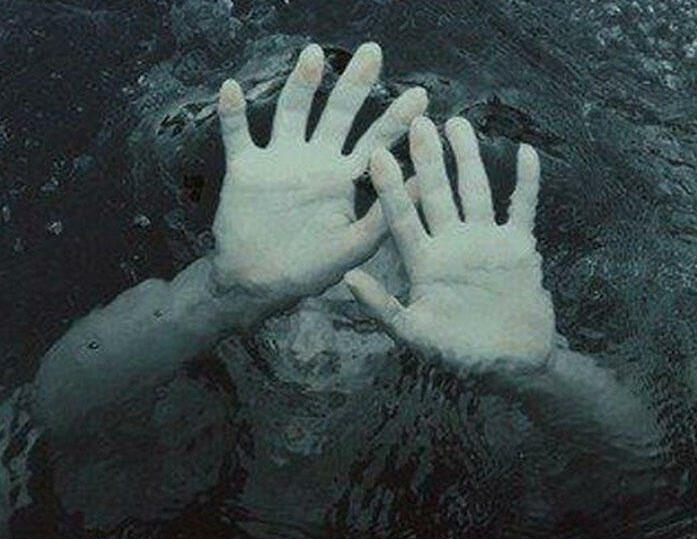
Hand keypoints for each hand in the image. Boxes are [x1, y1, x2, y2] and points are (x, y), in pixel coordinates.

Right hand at [211, 42, 427, 300]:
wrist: (258, 283)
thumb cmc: (311, 268)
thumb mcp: (356, 246)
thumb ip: (385, 215)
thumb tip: (421, 184)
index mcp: (344, 178)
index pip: (375, 141)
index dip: (397, 119)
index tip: (421, 96)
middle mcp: (315, 160)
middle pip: (338, 113)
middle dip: (355, 84)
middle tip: (374, 52)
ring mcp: (280, 160)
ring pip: (292, 111)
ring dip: (301, 83)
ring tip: (313, 54)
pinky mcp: (246, 169)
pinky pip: (237, 134)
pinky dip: (232, 114)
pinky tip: (230, 88)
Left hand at [345, 116, 554, 371]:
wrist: (513, 363)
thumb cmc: (460, 354)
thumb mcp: (415, 334)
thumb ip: (382, 308)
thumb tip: (348, 279)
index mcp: (424, 262)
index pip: (403, 218)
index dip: (390, 188)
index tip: (377, 154)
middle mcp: (451, 244)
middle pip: (437, 193)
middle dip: (428, 159)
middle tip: (418, 122)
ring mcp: (485, 242)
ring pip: (475, 191)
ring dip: (468, 159)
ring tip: (458, 124)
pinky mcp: (518, 246)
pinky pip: (522, 207)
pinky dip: (526, 182)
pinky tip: (525, 152)